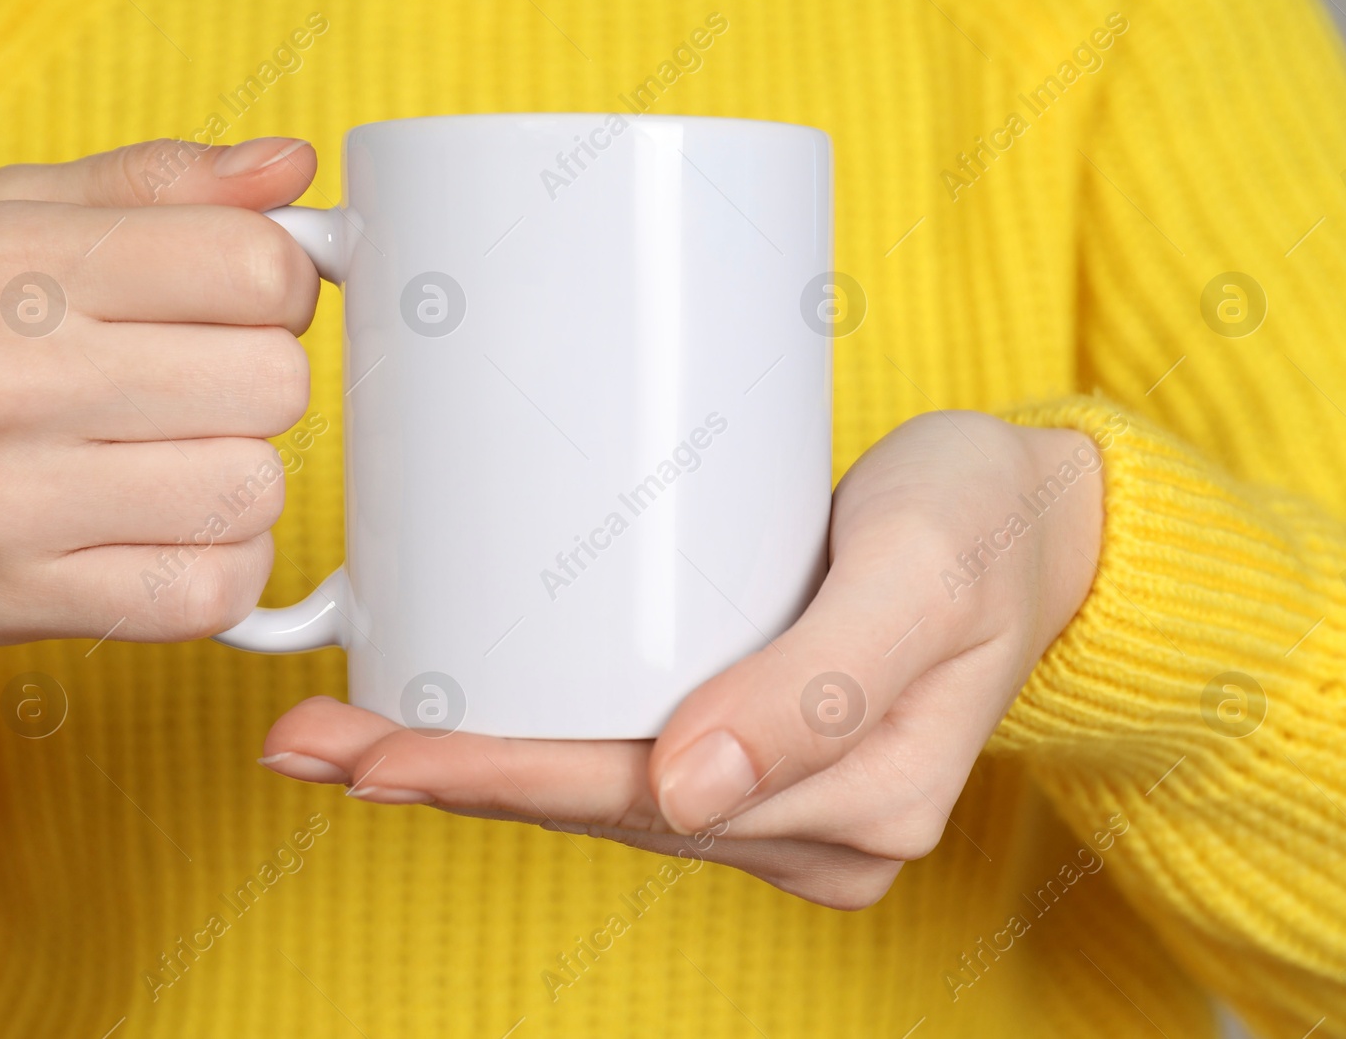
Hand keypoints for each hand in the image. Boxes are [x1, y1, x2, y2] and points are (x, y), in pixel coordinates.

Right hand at [0, 137, 321, 645]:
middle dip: (258, 383)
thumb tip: (289, 169)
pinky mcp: (17, 597)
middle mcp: (10, 376)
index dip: (282, 287)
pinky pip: (209, 592)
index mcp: (13, 263)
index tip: (246, 303)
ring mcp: (11, 498)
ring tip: (164, 462)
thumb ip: (153, 186)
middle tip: (195, 386)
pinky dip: (216, 569)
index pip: (255, 267)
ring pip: (252, 491)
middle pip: (273, 383)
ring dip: (235, 479)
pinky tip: (164, 535)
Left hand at [262, 411, 1102, 908]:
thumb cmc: (983, 527)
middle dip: (450, 778)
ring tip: (344, 735)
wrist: (1036, 520)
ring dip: (475, 767)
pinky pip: (630, 763)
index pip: (638, 799)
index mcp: (857, 805)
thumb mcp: (920, 580)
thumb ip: (820, 692)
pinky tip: (460, 723)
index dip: (496, 780)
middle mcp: (811, 825)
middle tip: (309, 741)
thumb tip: (686, 793)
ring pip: (602, 794)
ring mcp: (785, 798)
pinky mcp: (764, 751)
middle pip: (597, 805)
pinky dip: (536, 743)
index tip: (373, 757)